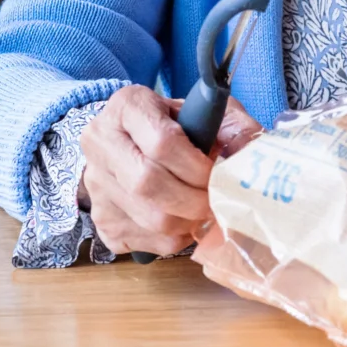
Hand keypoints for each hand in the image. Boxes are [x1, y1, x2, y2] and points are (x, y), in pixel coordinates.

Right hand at [77, 85, 263, 255]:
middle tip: (215, 201)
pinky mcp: (100, 219)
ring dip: (187, 223)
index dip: (196, 165)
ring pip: (147, 217)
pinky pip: (142, 240)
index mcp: (127, 106)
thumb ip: (229, 124)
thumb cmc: (172, 124)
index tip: (216, 173)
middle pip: (148, 183)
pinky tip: (184, 223)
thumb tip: (251, 154)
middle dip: (193, 199)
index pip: (161, 142)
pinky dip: (172, 239)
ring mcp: (95, 184)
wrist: (126, 140)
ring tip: (204, 212)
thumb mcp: (200, 110)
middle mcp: (100, 142)